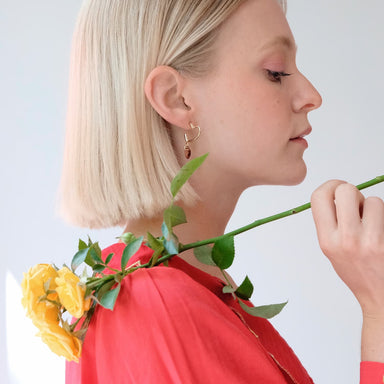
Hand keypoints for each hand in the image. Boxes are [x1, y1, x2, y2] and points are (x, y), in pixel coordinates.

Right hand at [311, 180, 383, 318]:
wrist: (382, 298)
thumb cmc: (358, 273)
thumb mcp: (332, 250)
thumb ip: (330, 223)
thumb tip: (336, 194)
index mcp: (327, 240)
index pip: (319, 197)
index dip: (329, 186)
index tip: (336, 189)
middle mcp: (346, 240)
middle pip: (345, 190)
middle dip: (352, 192)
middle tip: (356, 204)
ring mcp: (370, 241)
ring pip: (373, 200)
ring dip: (374, 208)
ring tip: (374, 225)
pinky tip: (382, 232)